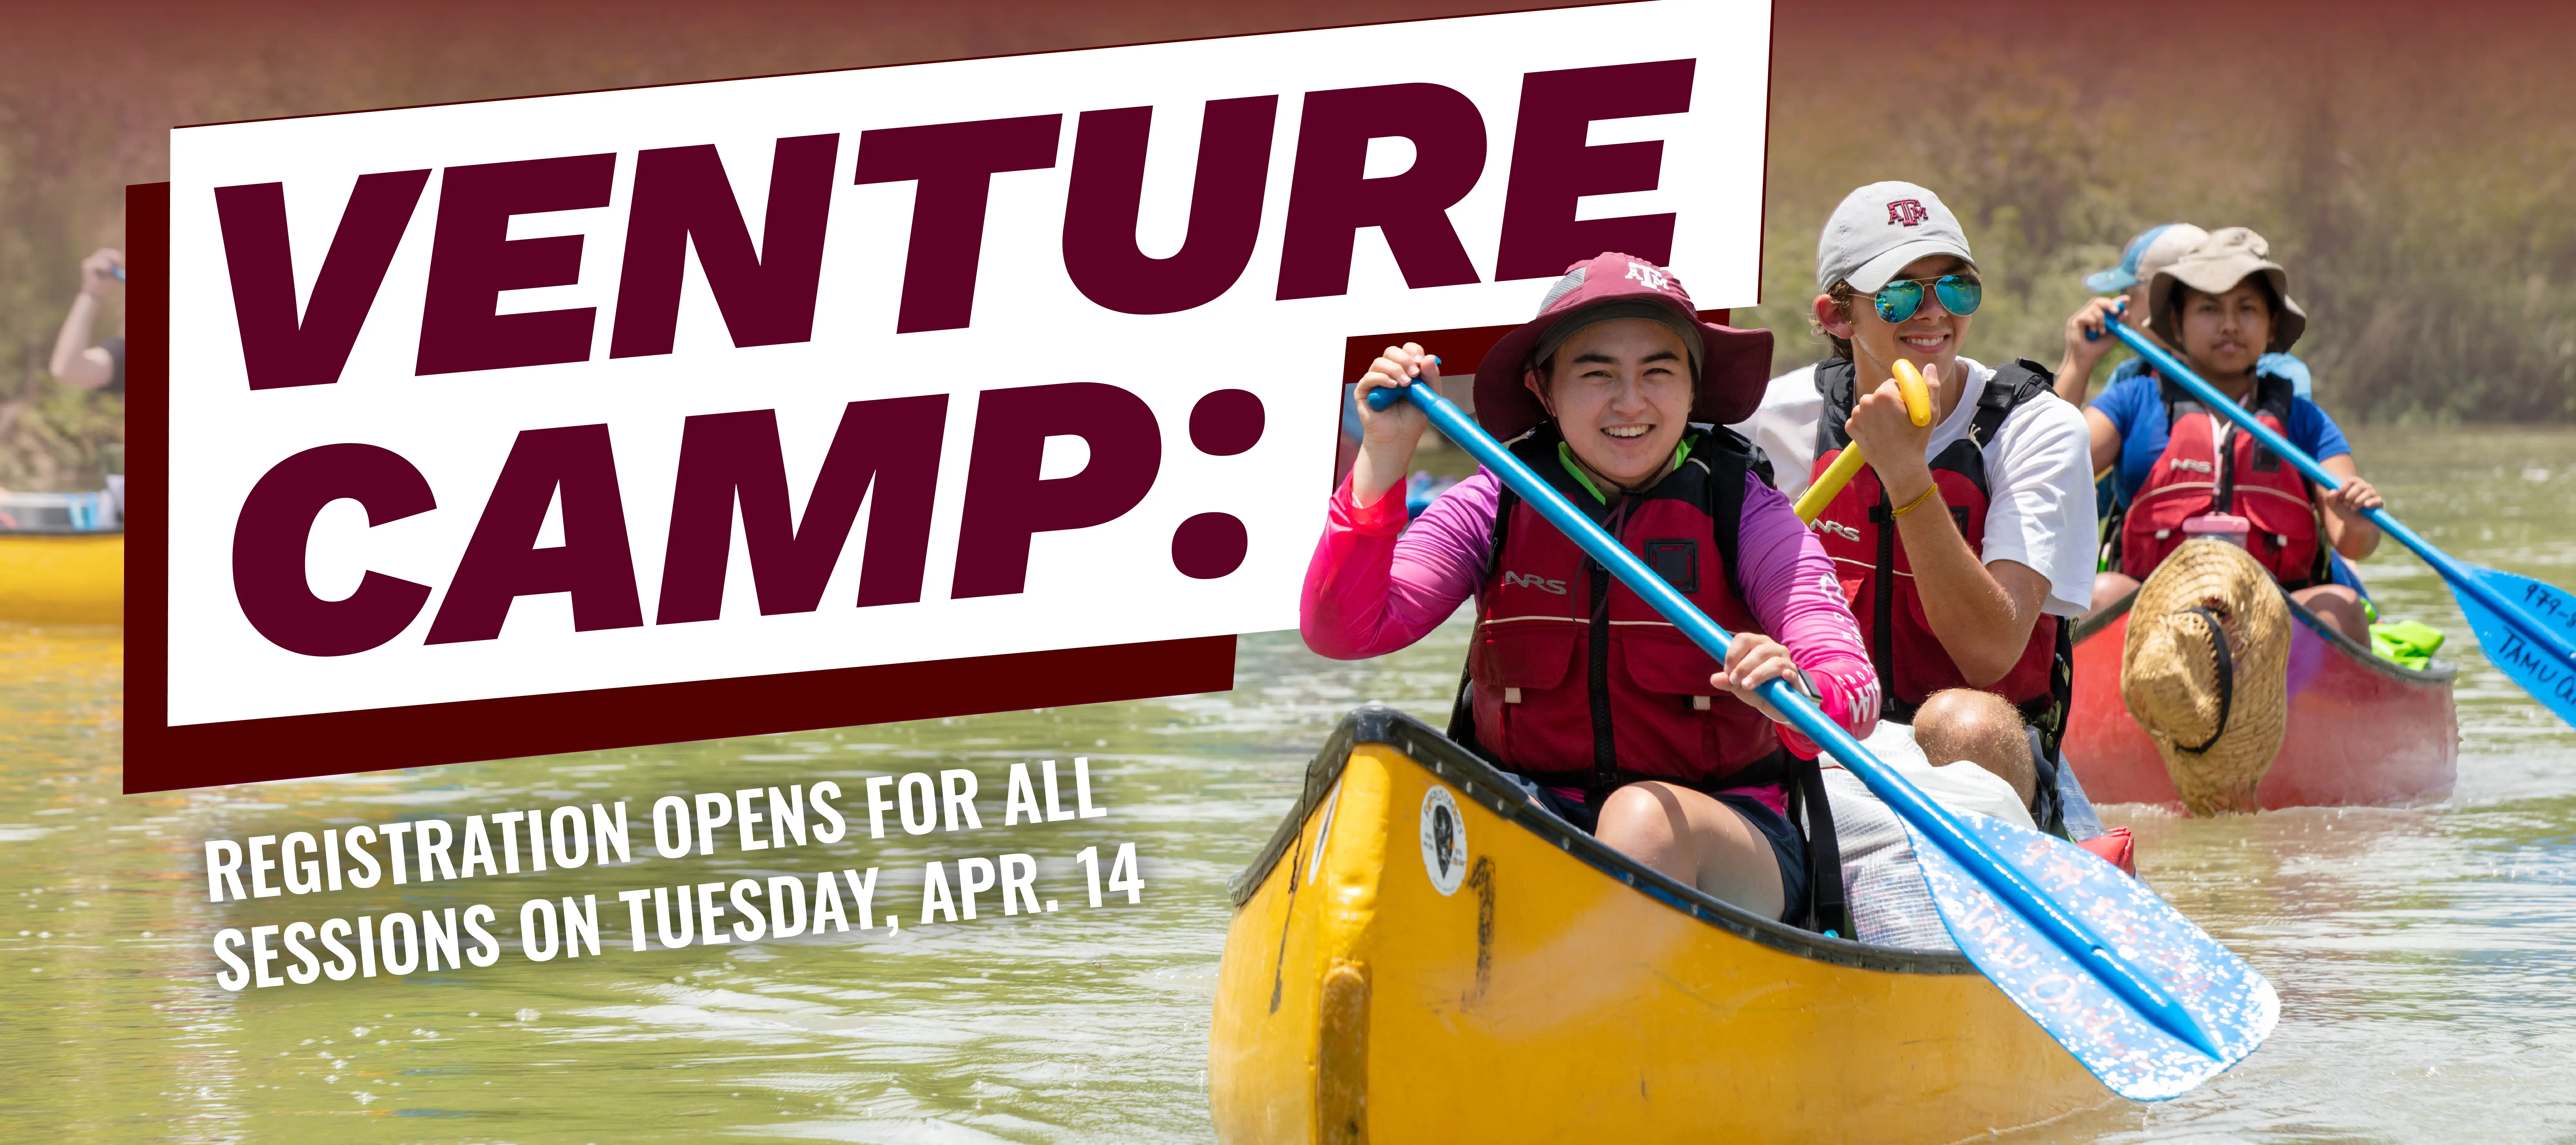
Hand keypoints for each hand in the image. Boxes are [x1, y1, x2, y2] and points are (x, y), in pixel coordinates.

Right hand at [78, 248, 122, 298]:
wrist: (95, 294)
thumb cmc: (103, 285)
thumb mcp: (113, 275)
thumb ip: (116, 268)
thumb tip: (123, 262)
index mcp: (98, 261)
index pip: (105, 253)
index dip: (113, 253)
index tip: (121, 257)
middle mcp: (92, 260)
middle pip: (102, 252)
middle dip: (111, 255)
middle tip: (119, 260)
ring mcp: (88, 263)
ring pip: (100, 257)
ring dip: (108, 262)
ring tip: (110, 270)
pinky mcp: (86, 267)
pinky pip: (96, 263)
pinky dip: (103, 265)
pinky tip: (107, 270)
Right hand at [1353, 343, 1438, 447]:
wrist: (1398, 439)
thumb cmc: (1413, 418)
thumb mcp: (1428, 397)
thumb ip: (1431, 378)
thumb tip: (1431, 357)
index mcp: (1405, 369)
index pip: (1407, 349)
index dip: (1413, 351)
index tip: (1421, 363)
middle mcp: (1388, 371)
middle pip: (1391, 351)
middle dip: (1404, 359)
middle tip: (1414, 374)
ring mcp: (1375, 380)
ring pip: (1380, 362)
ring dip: (1395, 369)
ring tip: (1405, 385)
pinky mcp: (1364, 391)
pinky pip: (1369, 377)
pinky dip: (1382, 378)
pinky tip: (1393, 386)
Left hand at [1711, 632, 1799, 724]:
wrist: (1777, 705)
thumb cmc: (1757, 689)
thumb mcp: (1739, 686)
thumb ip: (1727, 681)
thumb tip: (1714, 679)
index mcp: (1756, 645)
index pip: (1744, 639)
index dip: (1733, 653)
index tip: (1726, 670)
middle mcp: (1772, 649)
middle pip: (1759, 650)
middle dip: (1743, 665)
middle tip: (1733, 680)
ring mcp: (1785, 661)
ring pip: (1773, 662)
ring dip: (1758, 673)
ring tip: (1746, 685)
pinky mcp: (1794, 676)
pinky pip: (1791, 672)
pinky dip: (1786, 674)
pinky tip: (1783, 678)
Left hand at [1844, 360, 1941, 502]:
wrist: (1901, 467)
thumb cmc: (1917, 439)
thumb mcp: (1930, 411)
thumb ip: (1930, 386)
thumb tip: (1929, 366)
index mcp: (1883, 394)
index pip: (1892, 383)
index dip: (1901, 395)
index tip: (1906, 408)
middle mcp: (1866, 401)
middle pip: (1879, 395)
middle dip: (1888, 403)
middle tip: (1899, 420)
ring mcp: (1856, 415)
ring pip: (1869, 407)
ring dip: (1877, 413)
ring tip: (1889, 428)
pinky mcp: (1850, 428)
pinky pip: (1860, 419)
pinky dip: (1867, 424)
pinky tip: (1878, 434)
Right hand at [2063, 296, 2123, 371]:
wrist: (2088, 358)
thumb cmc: (2098, 348)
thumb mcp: (2113, 335)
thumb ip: (2119, 324)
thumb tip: (2126, 313)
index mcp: (2098, 316)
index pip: (2107, 304)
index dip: (2117, 300)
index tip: (2127, 299)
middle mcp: (2089, 314)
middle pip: (2098, 301)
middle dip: (2109, 304)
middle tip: (2115, 311)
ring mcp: (2081, 317)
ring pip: (2093, 307)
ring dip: (2101, 319)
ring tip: (2102, 332)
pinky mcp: (2074, 321)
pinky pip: (2086, 315)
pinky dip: (2093, 322)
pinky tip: (2093, 331)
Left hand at [2320, 475, 2381, 515]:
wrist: (2354, 525)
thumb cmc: (2344, 512)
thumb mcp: (2334, 507)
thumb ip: (2330, 499)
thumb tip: (2333, 491)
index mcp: (2354, 484)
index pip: (2351, 480)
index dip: (2344, 488)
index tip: (2340, 498)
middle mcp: (2365, 486)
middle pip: (2359, 485)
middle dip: (2350, 497)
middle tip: (2346, 505)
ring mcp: (2373, 494)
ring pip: (2368, 492)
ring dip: (2357, 502)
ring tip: (2353, 509)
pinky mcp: (2378, 503)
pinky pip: (2377, 499)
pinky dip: (2370, 503)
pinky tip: (2365, 506)